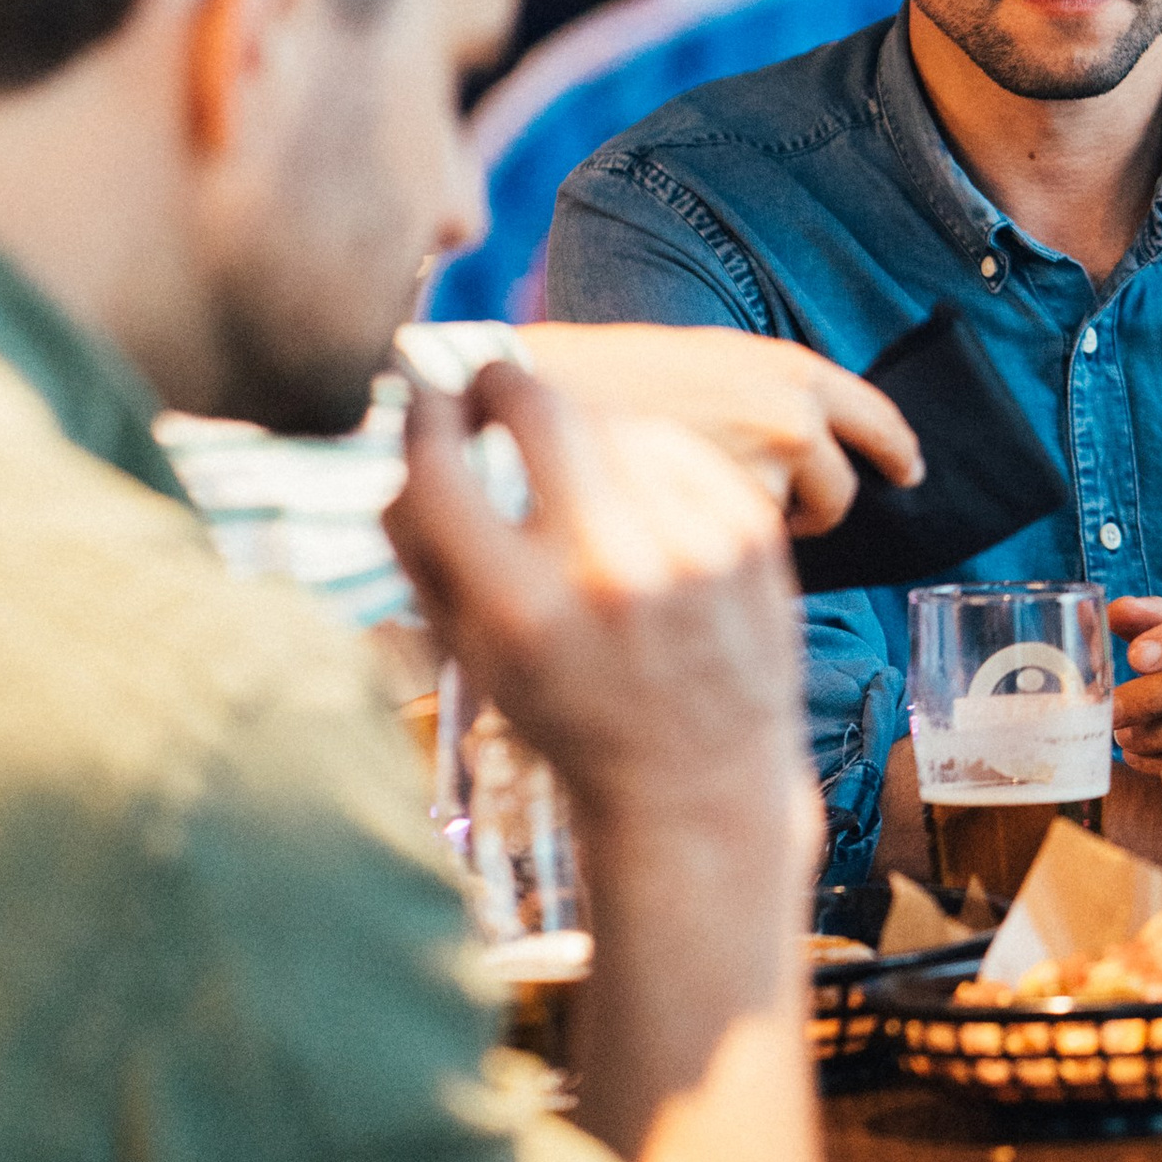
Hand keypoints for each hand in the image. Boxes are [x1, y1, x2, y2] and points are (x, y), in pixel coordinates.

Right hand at [387, 362, 815, 878]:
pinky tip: (638, 500)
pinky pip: (677, 448)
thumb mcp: (474, 654)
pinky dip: (646, 460)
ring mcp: (689, 545)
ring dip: (578, 427)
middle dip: (502, 382)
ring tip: (572, 471)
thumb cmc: (569, 712)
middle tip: (493, 386)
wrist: (697, 778)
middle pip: (537, 407)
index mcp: (519, 610)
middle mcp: (606, 570)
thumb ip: (424, 548)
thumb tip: (412, 434)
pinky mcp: (749, 532)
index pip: (440, 467)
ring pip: (612, 420)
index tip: (428, 402)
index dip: (423, 417)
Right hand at [517, 322, 921, 536]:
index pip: (872, 419)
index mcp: (786, 371)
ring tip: (694, 520)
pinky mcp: (728, 533)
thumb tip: (810, 436)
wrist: (528, 405)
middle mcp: (790, 419)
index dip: (893, 447)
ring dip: (761, 532)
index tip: (908, 468)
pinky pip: (742, 556)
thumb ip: (760, 394)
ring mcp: (764, 479)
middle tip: (771, 514)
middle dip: (815, 506)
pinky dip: (722, 557)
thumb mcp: (701, 363)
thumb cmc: (602, 381)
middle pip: (839, 491)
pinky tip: (681, 547)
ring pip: (787, 529)